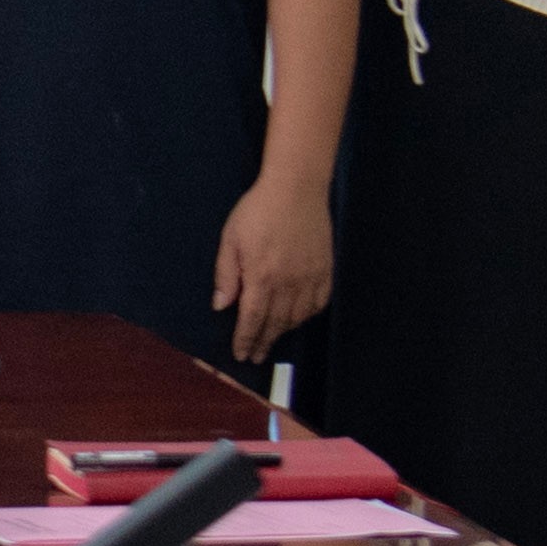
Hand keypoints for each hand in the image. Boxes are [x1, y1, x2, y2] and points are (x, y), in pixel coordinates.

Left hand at [212, 176, 332, 366]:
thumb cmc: (258, 210)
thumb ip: (226, 275)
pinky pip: (319, 303)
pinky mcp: (326, 270)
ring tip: (273, 339)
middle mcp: (288, 284)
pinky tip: (300, 318)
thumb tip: (221, 306)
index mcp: (261, 278)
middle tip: (256, 357)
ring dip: (284, 332)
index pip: (252, 319)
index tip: (241, 355)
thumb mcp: (231, 239)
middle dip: (264, 342)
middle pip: (275, 323)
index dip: (245, 340)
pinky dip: (308, 316)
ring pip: (298, 317)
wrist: (296, 188)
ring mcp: (310, 278)